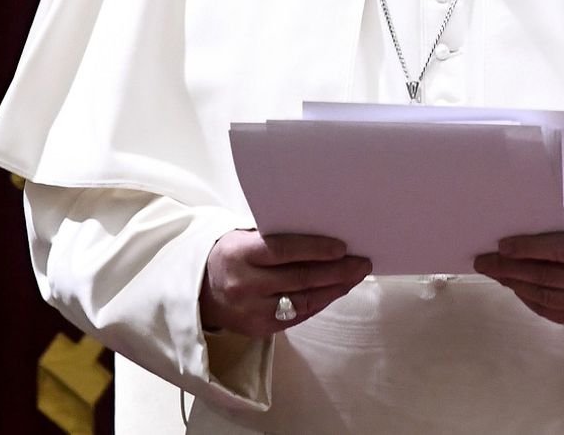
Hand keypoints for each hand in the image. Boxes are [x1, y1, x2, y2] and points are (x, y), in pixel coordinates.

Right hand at [200, 230, 371, 336]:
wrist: (200, 292)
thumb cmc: (231, 255)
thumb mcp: (243, 237)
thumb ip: (274, 238)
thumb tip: (321, 234)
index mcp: (239, 254)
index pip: (282, 251)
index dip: (315, 249)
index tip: (342, 247)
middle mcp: (244, 285)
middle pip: (299, 278)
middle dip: (336, 271)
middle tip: (362, 262)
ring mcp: (252, 311)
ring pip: (303, 301)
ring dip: (334, 288)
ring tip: (356, 276)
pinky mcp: (260, 329)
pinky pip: (298, 315)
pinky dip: (320, 302)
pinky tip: (336, 291)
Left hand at [472, 206, 563, 324]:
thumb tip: (522, 230)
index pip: (560, 250)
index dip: (528, 249)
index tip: (501, 246)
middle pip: (548, 276)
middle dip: (511, 269)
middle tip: (485, 261)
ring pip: (547, 298)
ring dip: (516, 285)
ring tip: (495, 274)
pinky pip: (553, 312)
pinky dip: (530, 300)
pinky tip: (515, 287)